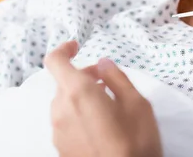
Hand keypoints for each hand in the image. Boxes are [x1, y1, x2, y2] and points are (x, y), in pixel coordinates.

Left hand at [44, 41, 162, 156]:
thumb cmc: (135, 142)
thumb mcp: (137, 103)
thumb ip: (117, 78)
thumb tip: (102, 64)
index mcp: (78, 93)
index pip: (55, 61)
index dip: (63, 49)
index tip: (77, 46)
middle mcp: (61, 110)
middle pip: (63, 83)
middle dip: (83, 76)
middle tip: (106, 80)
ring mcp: (58, 131)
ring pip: (64, 103)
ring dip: (81, 96)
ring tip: (107, 105)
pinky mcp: (60, 148)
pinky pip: (66, 121)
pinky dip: (79, 114)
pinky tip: (101, 125)